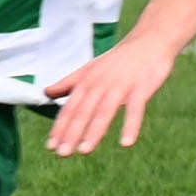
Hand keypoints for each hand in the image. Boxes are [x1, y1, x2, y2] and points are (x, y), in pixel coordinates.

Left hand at [41, 30, 181, 156]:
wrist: (149, 41)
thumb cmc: (118, 59)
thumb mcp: (90, 69)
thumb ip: (69, 83)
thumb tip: (46, 92)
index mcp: (87, 80)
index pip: (70, 107)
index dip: (60, 126)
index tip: (50, 146)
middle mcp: (100, 83)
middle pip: (83, 111)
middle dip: (72, 133)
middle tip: (62, 153)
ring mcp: (121, 85)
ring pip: (104, 111)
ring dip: (94, 132)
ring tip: (84, 151)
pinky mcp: (141, 88)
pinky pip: (135, 109)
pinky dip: (130, 126)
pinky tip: (126, 143)